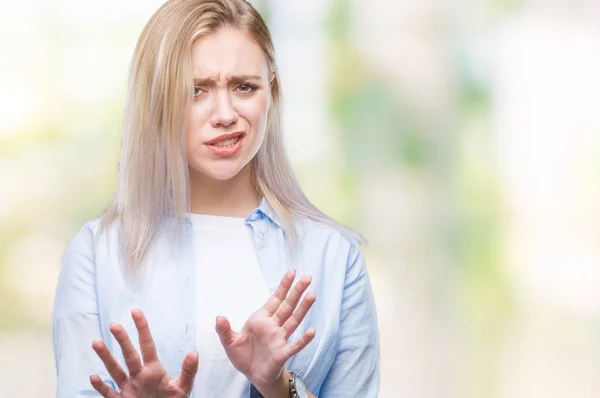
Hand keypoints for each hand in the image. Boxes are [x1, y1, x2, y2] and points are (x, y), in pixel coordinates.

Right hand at [90, 309, 198, 397]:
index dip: (142, 328)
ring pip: (115, 371)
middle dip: (122, 340)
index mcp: (153, 370)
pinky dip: (101, 386)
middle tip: (115, 324)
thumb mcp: (183, 387)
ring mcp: (129, 388)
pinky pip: (109, 393)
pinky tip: (93, 376)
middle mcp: (139, 376)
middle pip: (129, 354)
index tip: (135, 311)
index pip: (147, 345)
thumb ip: (188, 371)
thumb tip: (194, 353)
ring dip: (106, 357)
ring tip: (96, 342)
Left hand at [215, 270, 315, 393]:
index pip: (275, 299)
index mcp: (261, 319)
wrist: (253, 376)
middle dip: (297, 292)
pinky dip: (303, 339)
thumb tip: (219, 317)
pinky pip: (294, 345)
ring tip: (312, 295)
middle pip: (287, 306)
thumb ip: (224, 330)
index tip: (292, 272)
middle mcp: (274, 326)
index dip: (283, 286)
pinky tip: (311, 331)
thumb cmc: (244, 356)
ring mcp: (280, 339)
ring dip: (303, 308)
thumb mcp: (229, 342)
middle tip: (307, 278)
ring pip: (294, 320)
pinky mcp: (282, 353)